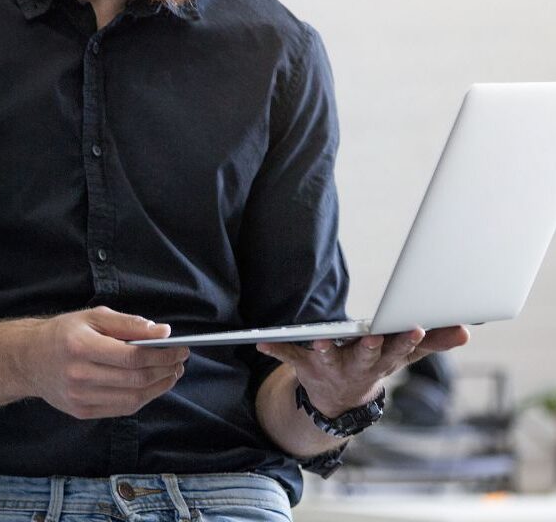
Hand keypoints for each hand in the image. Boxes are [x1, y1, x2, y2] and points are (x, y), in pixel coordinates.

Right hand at [19, 307, 188, 419]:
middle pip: (135, 379)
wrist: (28, 359)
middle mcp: (79, 375)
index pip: (132, 356)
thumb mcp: (93, 316)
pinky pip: (121, 409)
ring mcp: (80, 398)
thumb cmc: (63, 332)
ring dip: (158, 387)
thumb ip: (128, 324)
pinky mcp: (82, 412)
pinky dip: (142, 398)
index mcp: (81, 346)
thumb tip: (162, 332)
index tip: (180, 347)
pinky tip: (152, 385)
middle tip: (181, 360)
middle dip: (165, 370)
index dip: (162, 354)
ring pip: (132, 399)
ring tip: (172, 373)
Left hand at [257, 325, 469, 416]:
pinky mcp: (304, 363)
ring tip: (319, 340)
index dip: (407, 338)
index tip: (415, 325)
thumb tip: (465, 329)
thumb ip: (434, 341)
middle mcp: (357, 366)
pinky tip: (261, 343)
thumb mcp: (403, 354)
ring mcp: (330, 366)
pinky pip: (288, 355)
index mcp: (382, 360)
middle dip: (369, 347)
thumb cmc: (374, 363)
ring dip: (324, 349)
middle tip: (373, 334)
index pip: (398, 349)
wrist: (338, 399)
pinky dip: (275, 349)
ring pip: (327, 357)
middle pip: (365, 356)